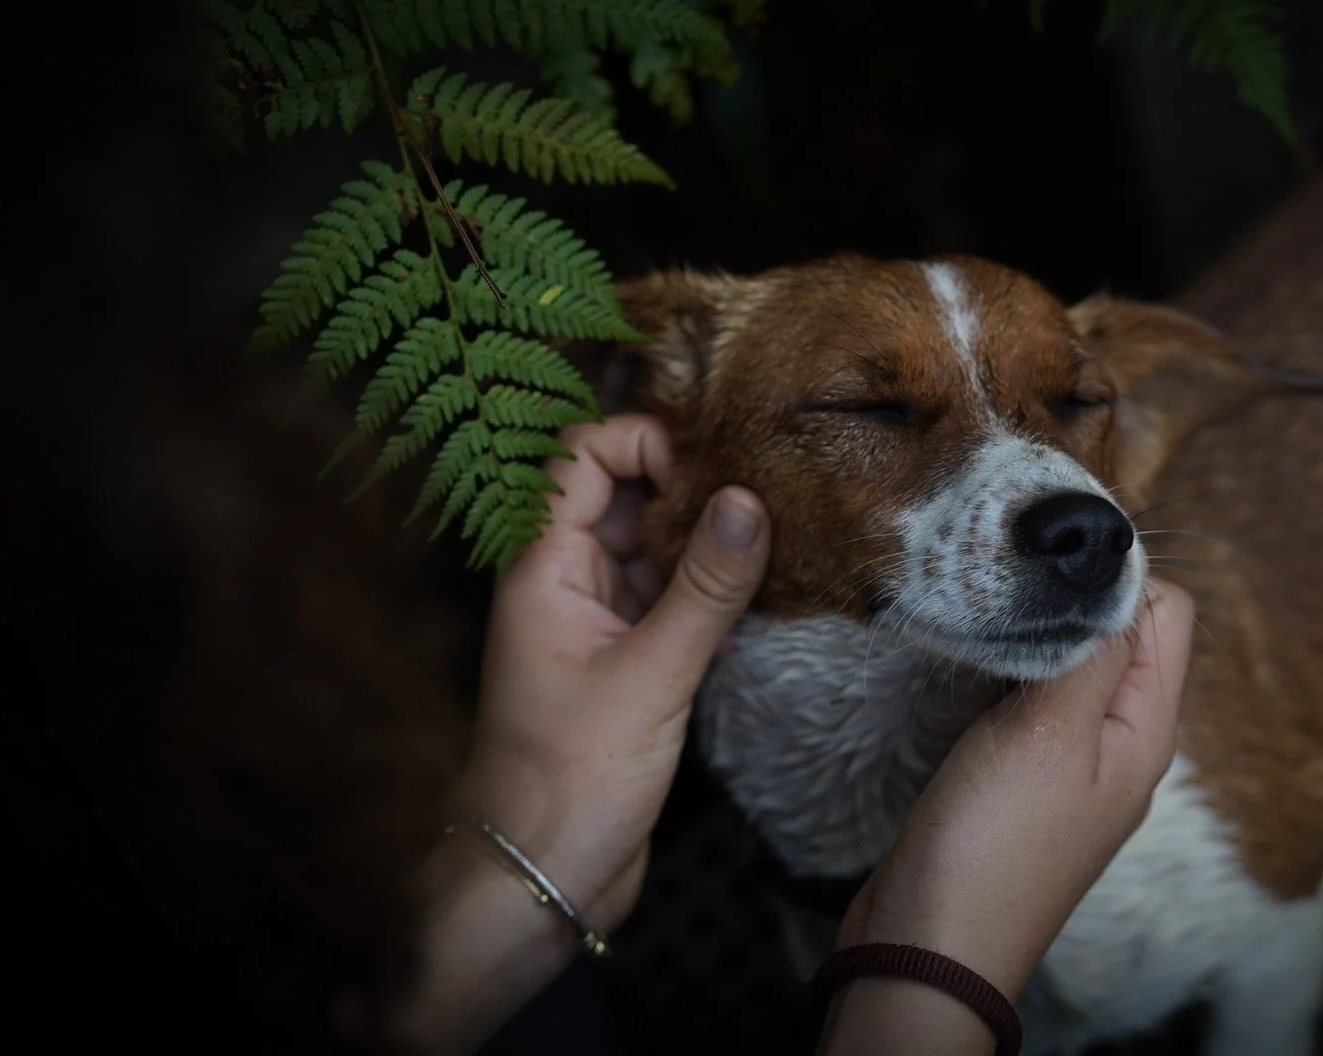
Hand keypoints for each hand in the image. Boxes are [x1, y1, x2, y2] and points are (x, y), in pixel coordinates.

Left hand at [401, 414, 769, 1054]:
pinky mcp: (630, 662)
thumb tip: (749, 500)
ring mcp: (599, 622)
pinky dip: (713, 591)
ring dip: (709, 541)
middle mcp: (567, 582)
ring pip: (655, 549)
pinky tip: (766, 592)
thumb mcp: (650, 678)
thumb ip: (703, 589)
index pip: (581, 457)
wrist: (541, 878)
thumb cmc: (570, 780)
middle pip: (626, 496)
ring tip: (781, 536)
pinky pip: (672, 600)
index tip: (711, 470)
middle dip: (690, 487)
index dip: (644, 444)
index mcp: (543, 567)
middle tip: (766, 494)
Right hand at [821, 580, 1193, 1054]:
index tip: (1051, 560)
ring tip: (985, 622)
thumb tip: (1124, 572)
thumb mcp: (1050, 732)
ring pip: (1068, 663)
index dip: (1119, 573)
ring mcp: (1068, 763)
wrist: (929, 943)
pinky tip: (967, 671)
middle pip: (1119, 634)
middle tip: (1008, 583)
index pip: (1169, 612)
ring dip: (1033, 634)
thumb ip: (1093, 649)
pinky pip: (1028, 699)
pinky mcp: (1018, 777)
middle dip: (1071, 598)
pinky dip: (1003, 672)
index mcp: (1145, 729)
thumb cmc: (992, 844)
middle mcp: (1118, 742)